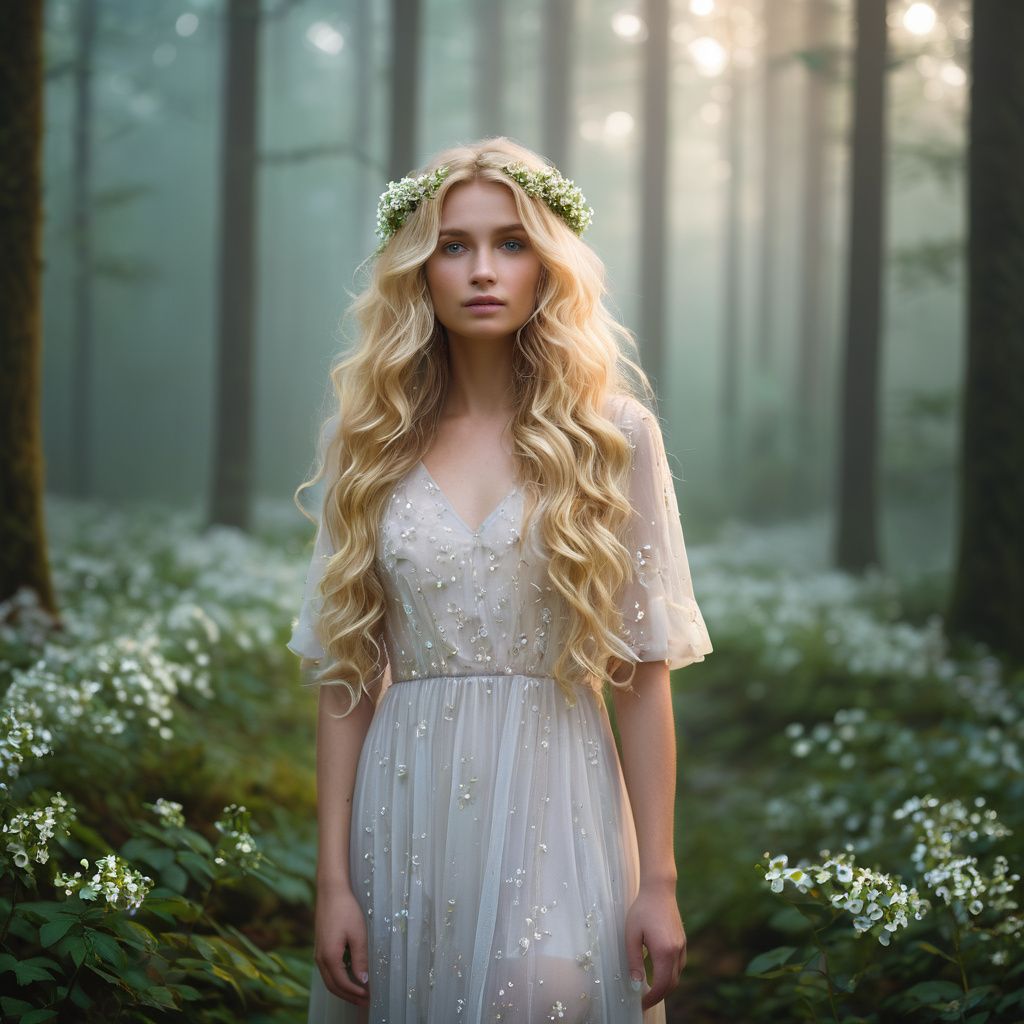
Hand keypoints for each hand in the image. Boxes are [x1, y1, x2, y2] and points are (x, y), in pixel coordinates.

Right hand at [314, 881, 370, 1007]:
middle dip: (348, 996)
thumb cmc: (346, 910)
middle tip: (364, 1001)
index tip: (369, 997)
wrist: (331, 891)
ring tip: (358, 992)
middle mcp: (320, 958)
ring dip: (343, 988)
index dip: (356, 992)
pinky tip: (349, 976)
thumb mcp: (358, 934)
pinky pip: (327, 970)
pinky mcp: (320, 946)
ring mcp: (318, 953)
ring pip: (328, 979)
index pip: (342, 983)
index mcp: (329, 957)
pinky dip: (338, 978)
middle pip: (333, 986)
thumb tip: (363, 980)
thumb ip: (360, 959)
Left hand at [624, 882, 686, 1010]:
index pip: (662, 985)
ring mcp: (682, 946)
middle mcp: (677, 951)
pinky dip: (670, 973)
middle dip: (659, 995)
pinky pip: (679, 964)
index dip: (652, 998)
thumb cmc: (642, 910)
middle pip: (671, 984)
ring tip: (650, 988)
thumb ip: (634, 961)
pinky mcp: (682, 941)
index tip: (641, 1003)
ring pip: (677, 975)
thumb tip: (636, 984)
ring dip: (665, 985)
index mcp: (664, 952)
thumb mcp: (631, 935)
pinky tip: (659, 972)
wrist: (659, 890)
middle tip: (644, 1000)